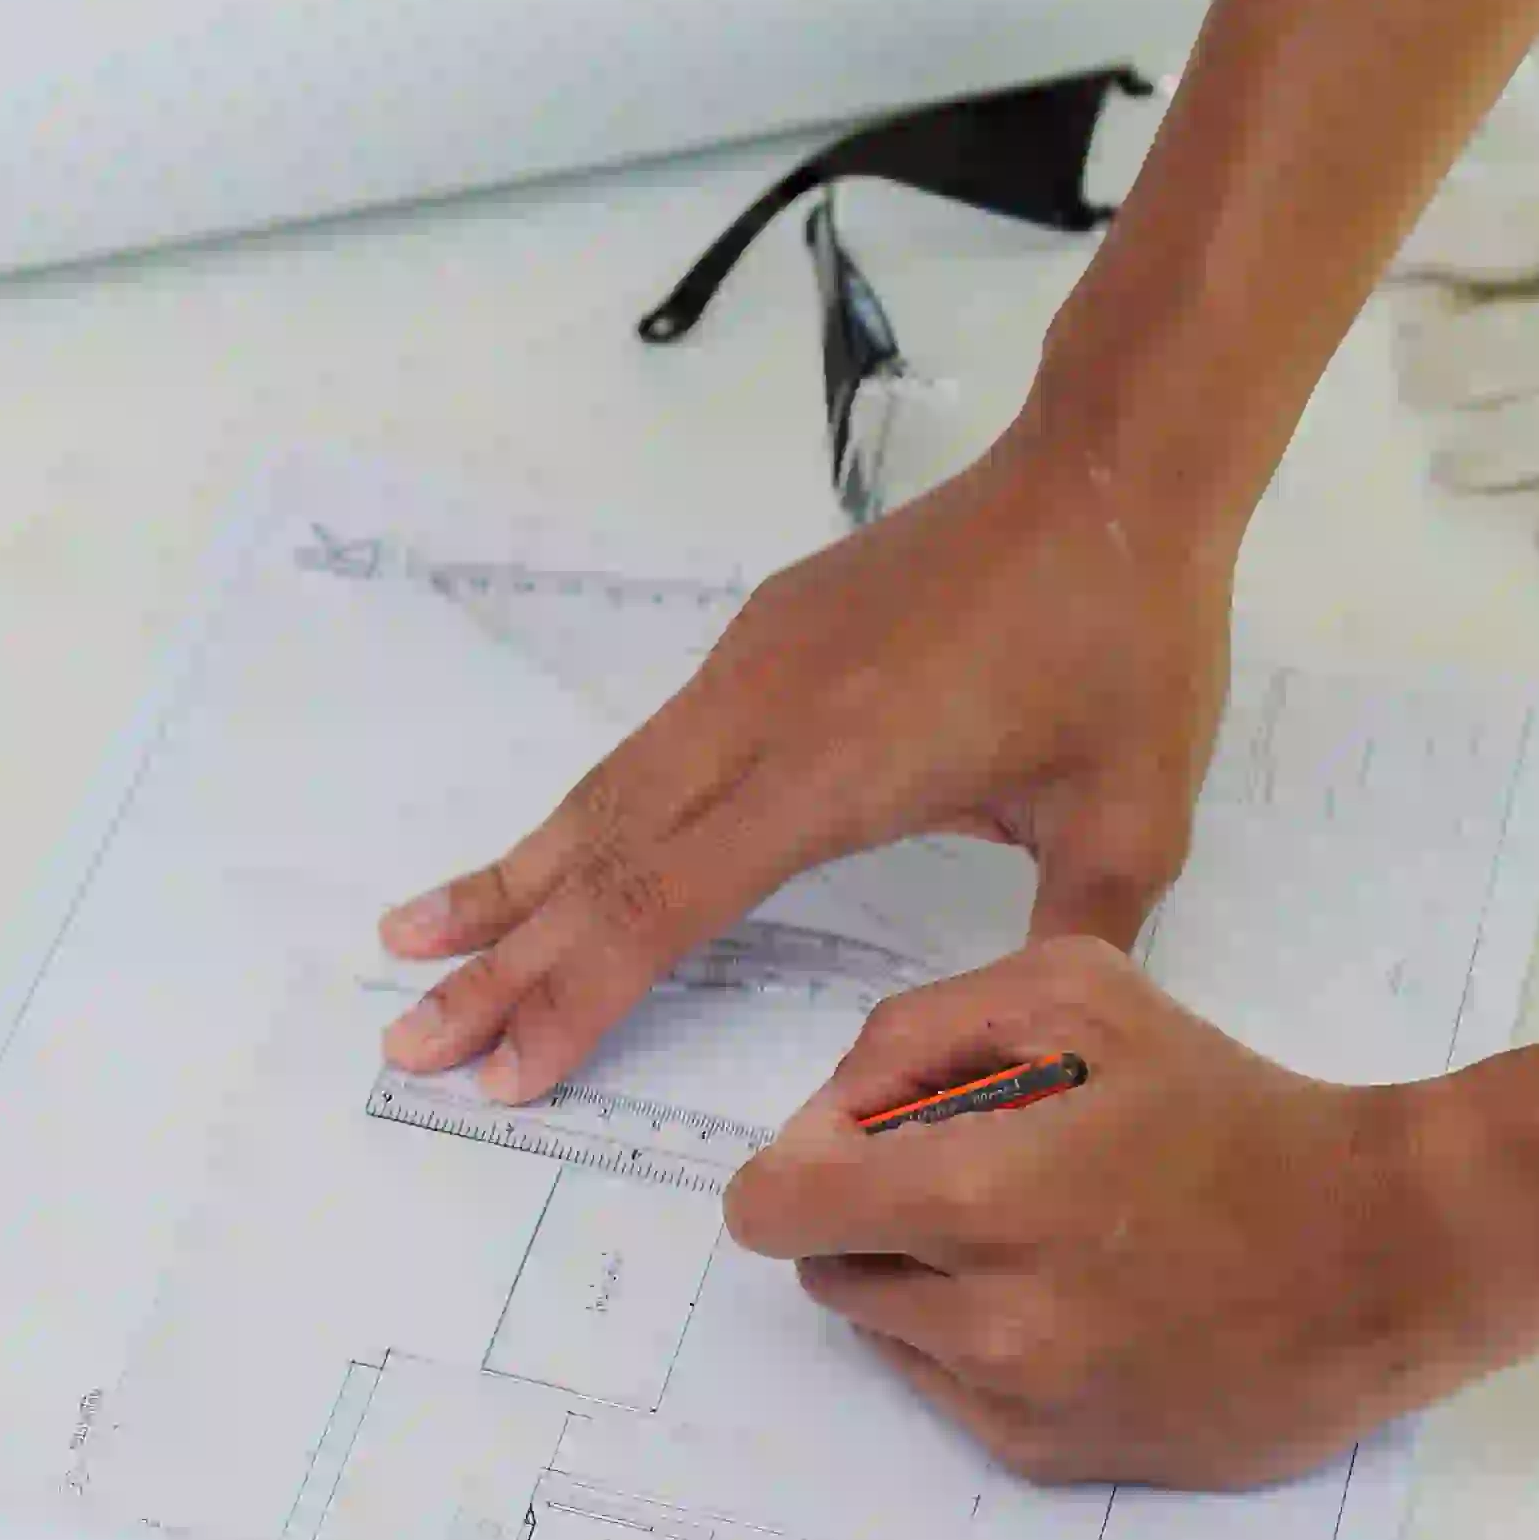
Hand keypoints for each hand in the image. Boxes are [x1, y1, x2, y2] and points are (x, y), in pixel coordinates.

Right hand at [380, 440, 1233, 1099]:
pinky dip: (578, 819)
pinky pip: (646, 749)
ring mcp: (751, 670)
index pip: (670, 904)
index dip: (580, 993)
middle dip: (500, 958)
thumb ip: (1065, 948)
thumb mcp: (1130, 822)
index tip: (508, 1070)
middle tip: (408, 1039)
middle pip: (598, 856)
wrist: (1107, 469)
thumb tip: (1031, 1054)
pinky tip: (549, 858)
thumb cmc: (1124, 639)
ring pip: (605, 795)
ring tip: (417, 939)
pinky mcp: (762, 639)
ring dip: (511, 880)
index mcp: (836, 772)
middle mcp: (763, 718)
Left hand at [715, 934, 1486, 1488]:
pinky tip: (1074, 1300)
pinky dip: (979, 1343)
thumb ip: (922, 1031)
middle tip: (976, 1175)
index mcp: (976, 1199)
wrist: (1385, 1252)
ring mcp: (1017, 1400)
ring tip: (1040, 1235)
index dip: (798, 1165)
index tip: (863, 1147)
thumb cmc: (1234, 1108)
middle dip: (870, 1215)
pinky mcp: (1053, 1455)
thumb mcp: (1081, 994)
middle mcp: (983, 1319)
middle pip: (826, 1268)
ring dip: (925, 1279)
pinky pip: (948, 1392)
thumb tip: (833, 1109)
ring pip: (885, 1332)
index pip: (774, 1209)